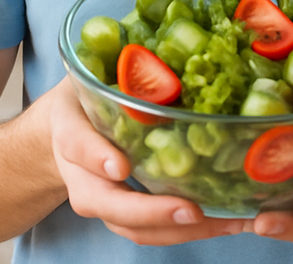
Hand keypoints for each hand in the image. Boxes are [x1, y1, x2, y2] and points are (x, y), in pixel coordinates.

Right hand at [48, 78, 244, 244]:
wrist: (65, 130)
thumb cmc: (85, 95)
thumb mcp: (90, 74)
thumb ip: (112, 70)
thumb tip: (156, 60)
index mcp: (71, 135)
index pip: (79, 145)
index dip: (97, 157)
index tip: (121, 167)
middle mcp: (85, 178)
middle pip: (112, 206)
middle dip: (153, 213)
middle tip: (192, 210)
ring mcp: (106, 204)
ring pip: (137, 229)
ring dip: (182, 231)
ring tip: (227, 222)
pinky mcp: (128, 216)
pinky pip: (156, 231)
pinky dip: (190, 231)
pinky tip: (227, 221)